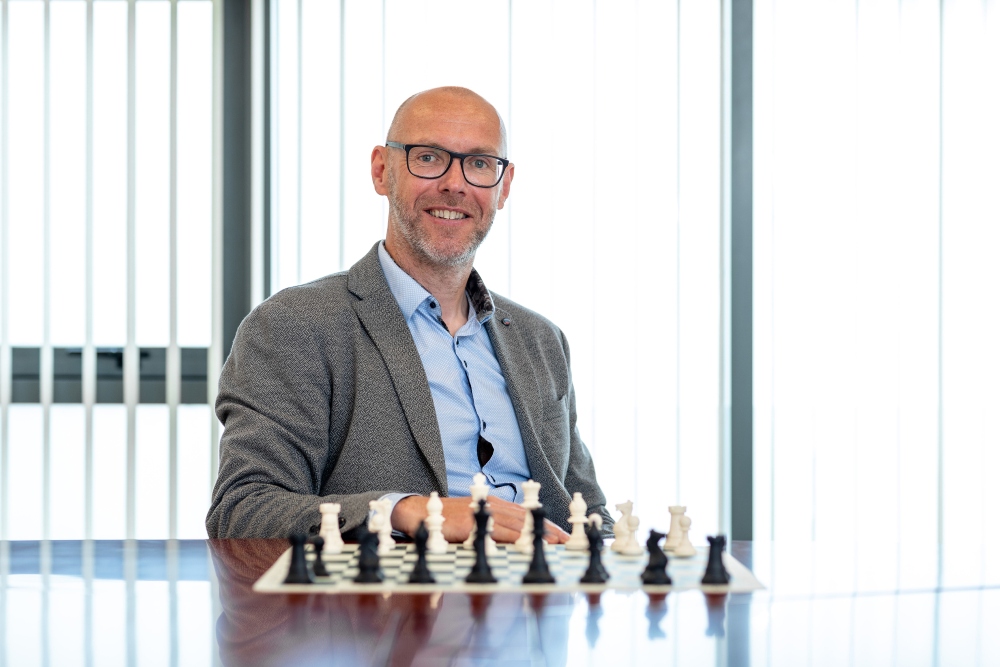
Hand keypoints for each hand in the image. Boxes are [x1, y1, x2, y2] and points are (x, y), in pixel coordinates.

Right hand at [391, 495, 569, 544]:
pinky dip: (516, 537)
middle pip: (527, 518)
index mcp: (494, 504)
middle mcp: (492, 506)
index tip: (562, 533)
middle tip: (568, 540)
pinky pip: (497, 532)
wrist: (417, 512)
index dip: (545, 522)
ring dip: (538, 533)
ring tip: (557, 543)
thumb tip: (512, 537)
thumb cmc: (447, 518)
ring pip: (517, 524)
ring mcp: (482, 514)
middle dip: (549, 528)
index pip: (526, 513)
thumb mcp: (474, 517)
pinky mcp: (471, 524)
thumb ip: (493, 524)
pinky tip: (527, 543)